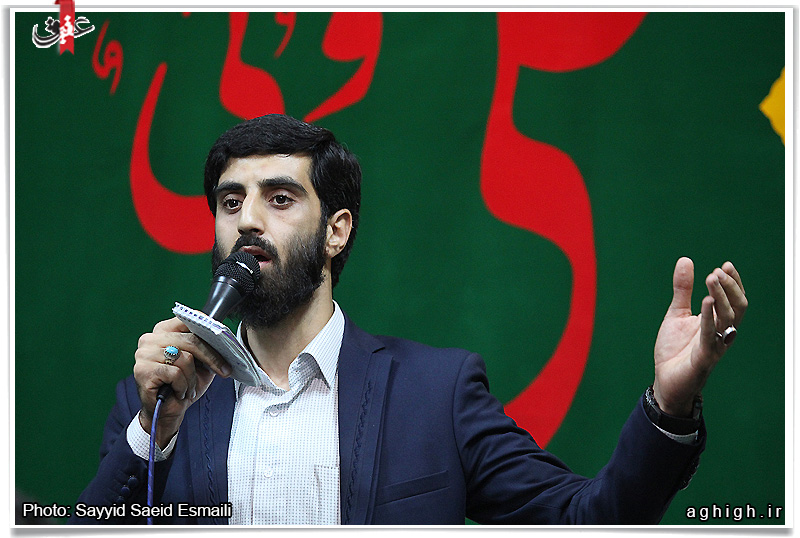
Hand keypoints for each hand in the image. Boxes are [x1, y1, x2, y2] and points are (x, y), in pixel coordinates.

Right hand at [133, 317, 231, 447]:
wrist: (166, 411)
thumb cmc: (182, 385)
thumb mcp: (199, 363)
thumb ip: (206, 347)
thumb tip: (222, 338)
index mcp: (162, 332)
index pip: (187, 321)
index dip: (207, 331)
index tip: (223, 340)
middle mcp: (150, 339)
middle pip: (190, 340)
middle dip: (211, 357)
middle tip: (224, 370)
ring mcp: (144, 354)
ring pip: (184, 358)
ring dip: (192, 378)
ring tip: (188, 388)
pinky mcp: (143, 370)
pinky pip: (175, 374)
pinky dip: (182, 386)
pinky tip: (178, 392)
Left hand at [652, 257, 746, 415]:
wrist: (665, 380)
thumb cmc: (675, 349)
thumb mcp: (677, 313)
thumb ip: (682, 289)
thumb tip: (685, 260)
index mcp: (718, 323)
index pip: (735, 300)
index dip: (734, 283)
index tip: (725, 265)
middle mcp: (722, 334)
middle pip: (737, 308)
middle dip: (730, 287)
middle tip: (717, 271)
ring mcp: (714, 345)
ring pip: (727, 319)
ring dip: (721, 296)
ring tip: (710, 278)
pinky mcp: (703, 357)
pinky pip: (710, 336)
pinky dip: (709, 317)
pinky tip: (706, 300)